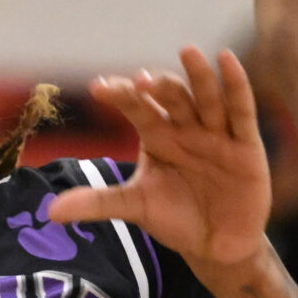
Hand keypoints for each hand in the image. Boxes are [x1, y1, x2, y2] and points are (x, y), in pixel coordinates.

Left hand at [49, 47, 270, 270]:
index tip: (100, 87)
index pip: (137, 109)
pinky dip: (237, 86)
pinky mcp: (246, 145)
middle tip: (141, 81)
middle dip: (158, 88)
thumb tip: (51, 211)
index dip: (122, 97)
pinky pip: (241, 112)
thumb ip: (98, 204)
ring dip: (198, 76)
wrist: (216, 246)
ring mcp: (217, 134)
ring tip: (188, 51)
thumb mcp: (136, 207)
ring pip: (206, 98)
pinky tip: (227, 60)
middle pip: (172, 99)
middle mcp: (186, 128)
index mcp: (157, 137)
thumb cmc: (175, 218)